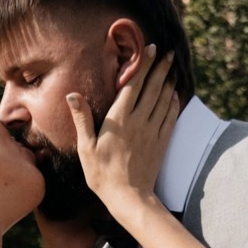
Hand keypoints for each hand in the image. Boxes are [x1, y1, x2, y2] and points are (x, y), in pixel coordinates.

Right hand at [72, 47, 179, 219]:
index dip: (142, 65)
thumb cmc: (102, 175)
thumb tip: (72, 95)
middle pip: (153, 88)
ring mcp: (153, 132)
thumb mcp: (86, 148)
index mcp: (119, 119)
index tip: (150, 48)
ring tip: (173, 69)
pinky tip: (175, 96)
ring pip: (164, 100)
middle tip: (168, 53)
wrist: (129, 198)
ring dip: (169, 82)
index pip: (133, 85)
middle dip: (161, 68)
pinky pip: (170, 118)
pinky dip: (174, 104)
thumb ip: (82, 119)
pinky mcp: (161, 143)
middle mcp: (139, 121)